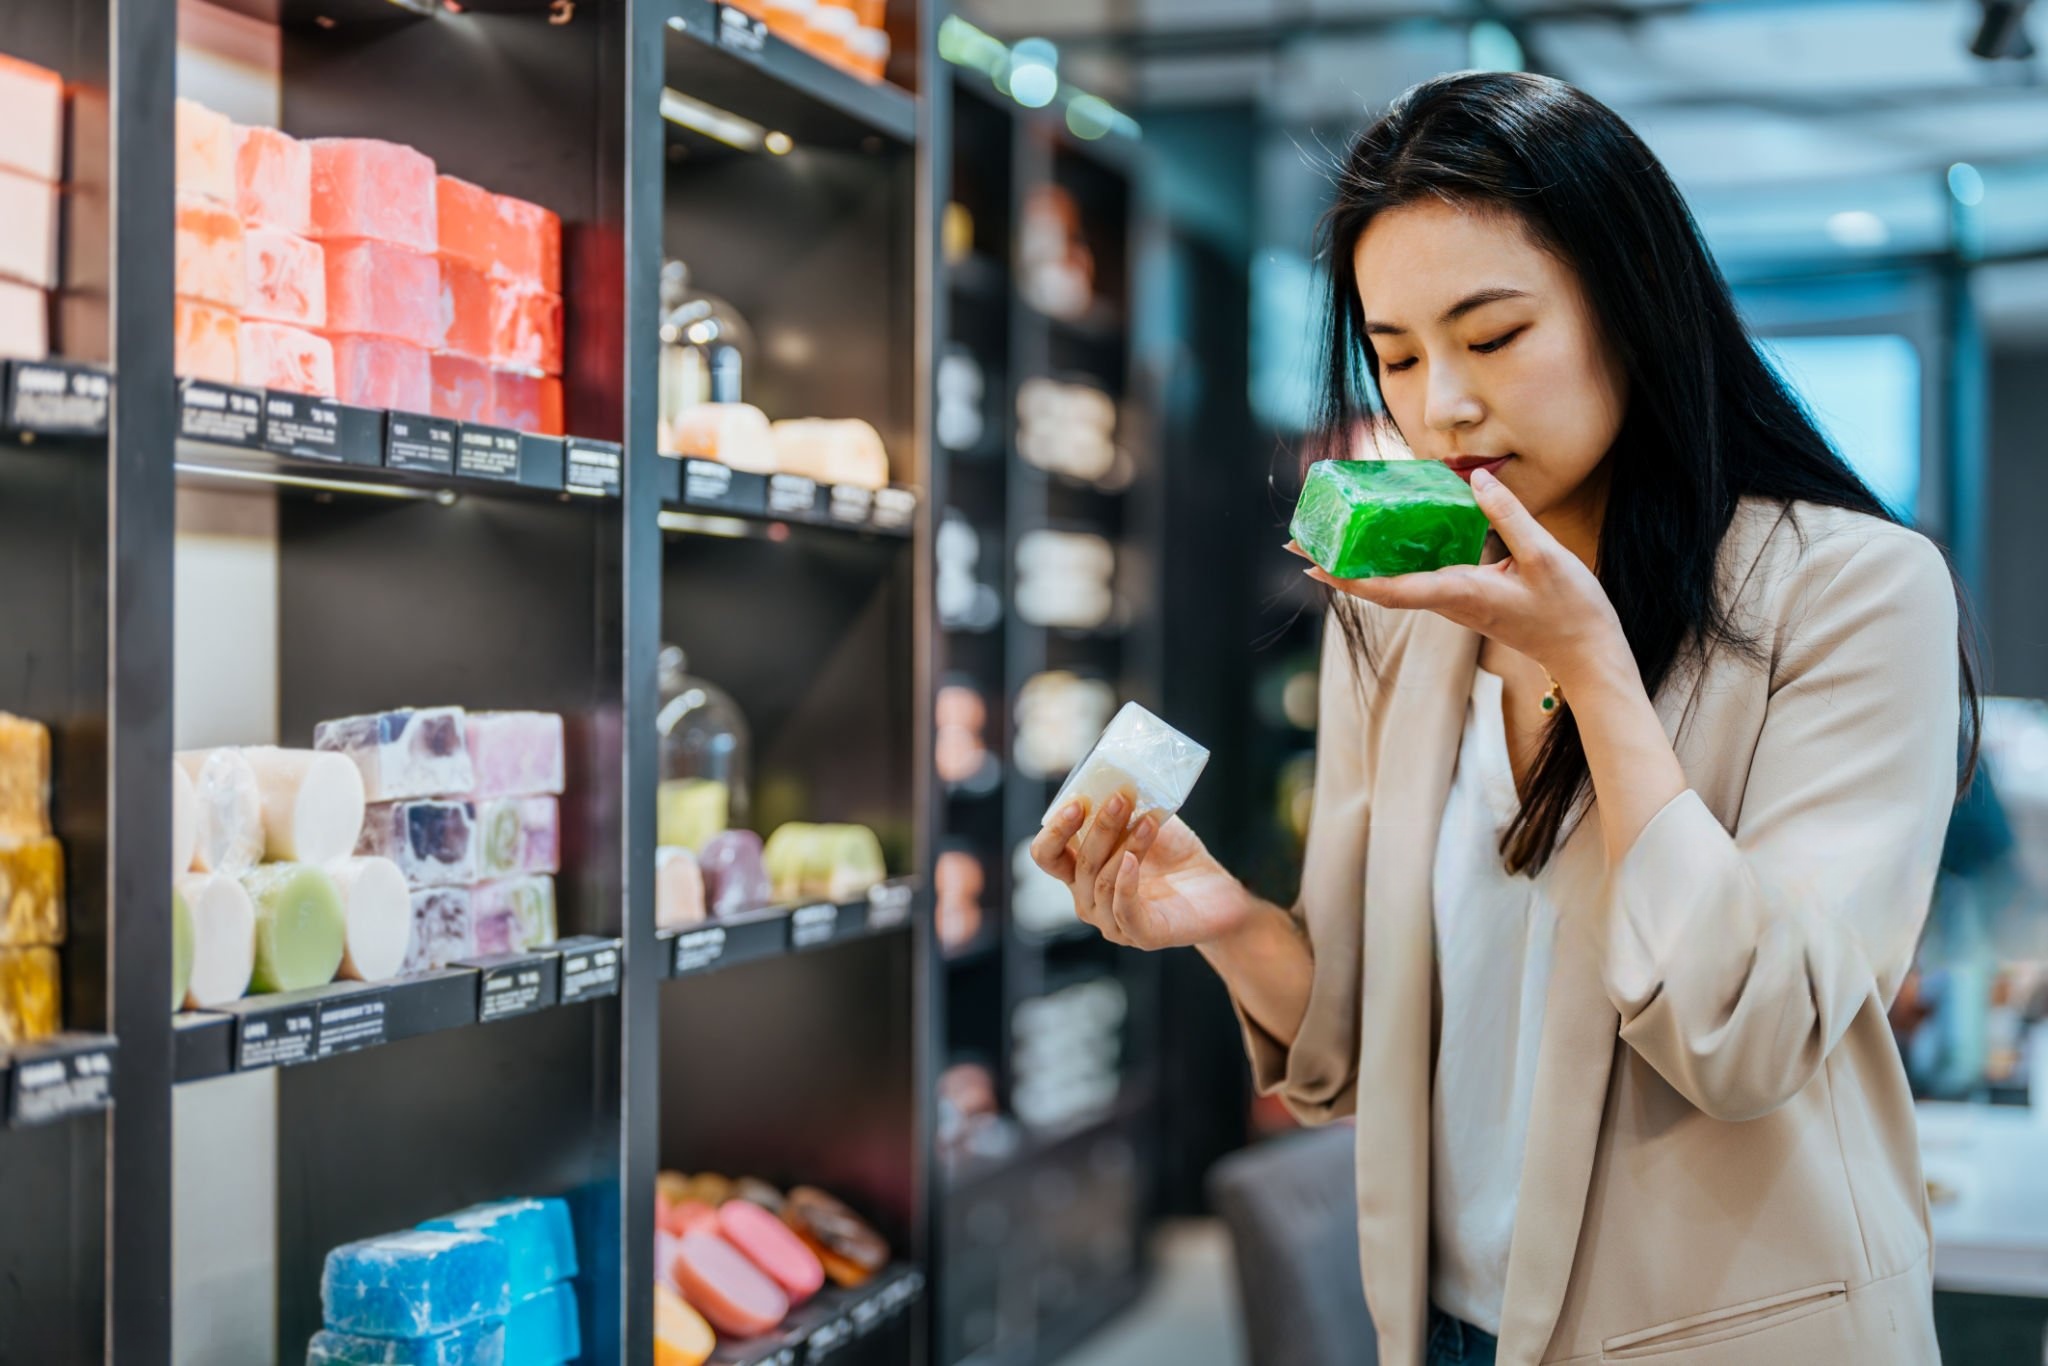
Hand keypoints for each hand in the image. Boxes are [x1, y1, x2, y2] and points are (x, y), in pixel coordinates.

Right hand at [1029, 791, 1251, 948]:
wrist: (1219, 891)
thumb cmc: (1177, 857)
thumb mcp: (1147, 823)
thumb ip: (1127, 807)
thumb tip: (1119, 777)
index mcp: (1081, 871)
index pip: (1047, 855)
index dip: (1056, 830)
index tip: (1077, 802)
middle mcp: (1088, 899)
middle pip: (1079, 864)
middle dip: (1099, 826)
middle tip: (1122, 798)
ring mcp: (1111, 921)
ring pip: (1102, 882)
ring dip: (1124, 845)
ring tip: (1149, 820)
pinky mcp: (1141, 935)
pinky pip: (1123, 910)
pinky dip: (1125, 882)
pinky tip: (1132, 859)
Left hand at [1295, 467, 1627, 688]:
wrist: (1586, 653)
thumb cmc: (1570, 609)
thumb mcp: (1544, 555)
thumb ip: (1508, 515)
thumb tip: (1474, 479)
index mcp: (1459, 593)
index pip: (1391, 589)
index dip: (1349, 578)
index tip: (1313, 566)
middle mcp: (1448, 601)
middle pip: (1381, 585)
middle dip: (1338, 566)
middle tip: (1298, 545)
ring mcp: (1454, 602)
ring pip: (1396, 583)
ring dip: (1361, 563)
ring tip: (1329, 538)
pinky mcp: (1466, 598)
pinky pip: (1418, 578)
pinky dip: (1393, 560)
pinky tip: (1386, 539)